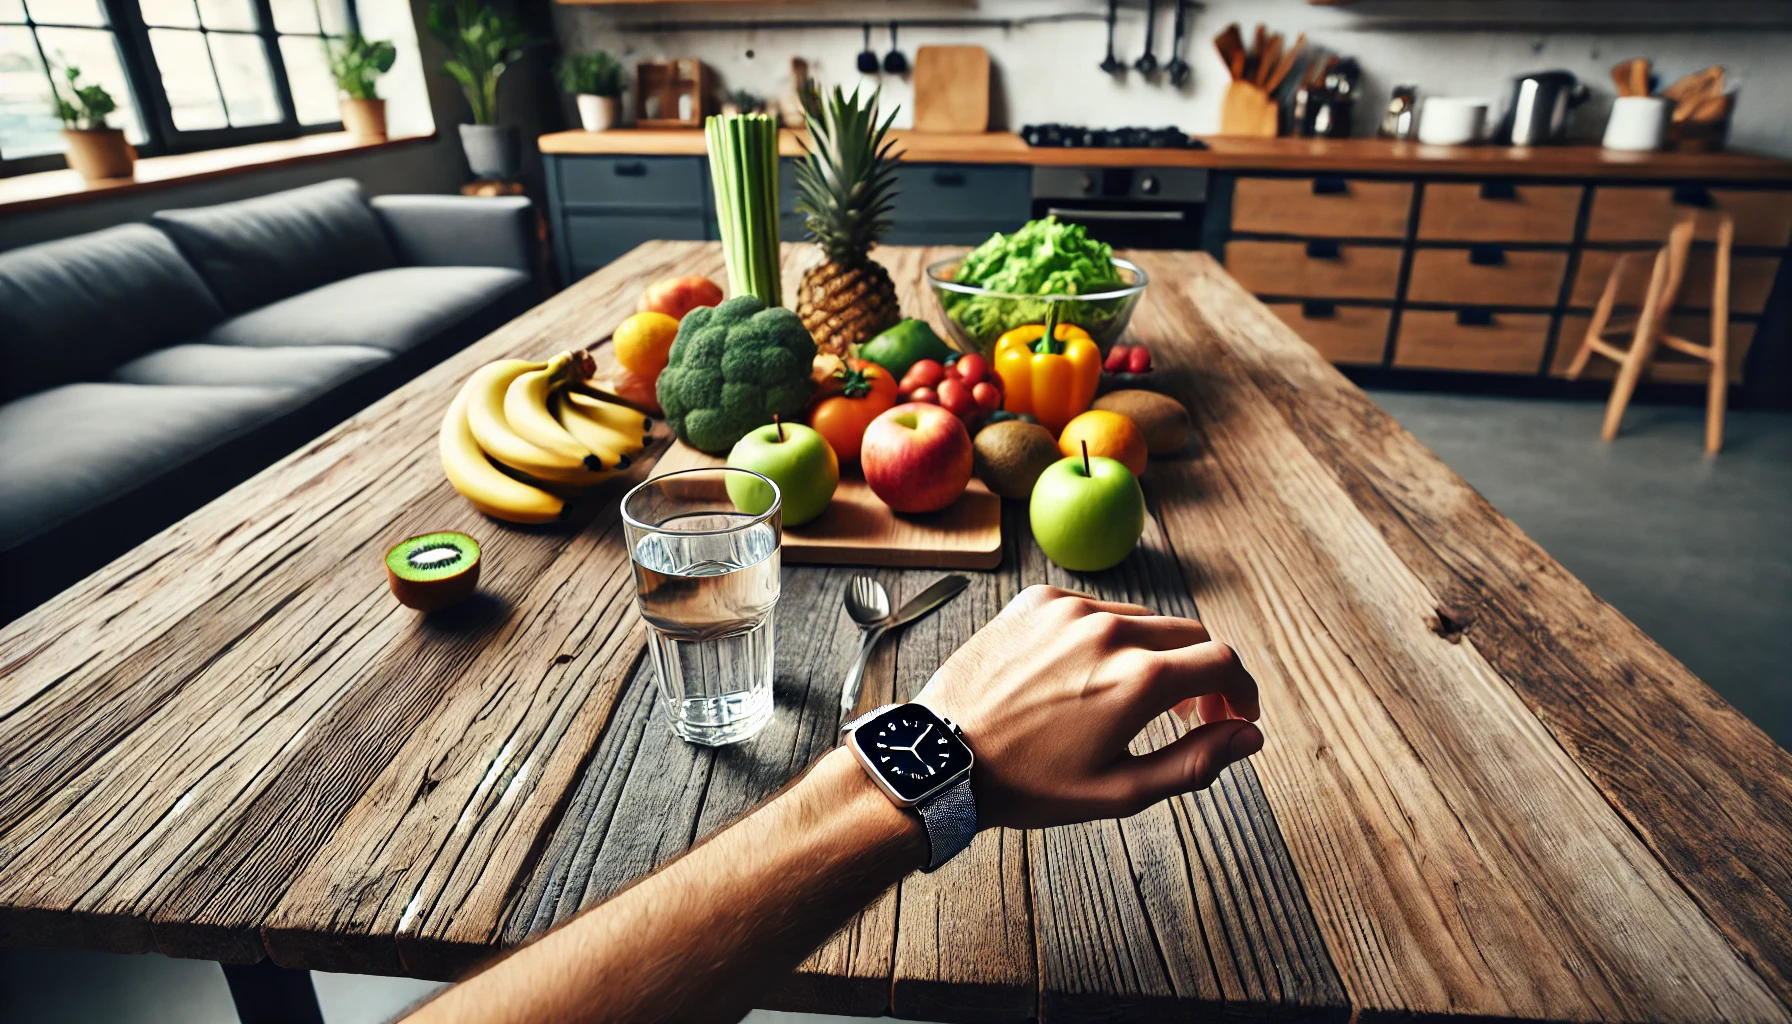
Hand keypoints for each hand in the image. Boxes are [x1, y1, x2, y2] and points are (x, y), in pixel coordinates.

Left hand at [916, 585, 1262, 829]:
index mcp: (1139, 678)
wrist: (942, 757)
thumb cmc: (1028, 784)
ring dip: (1155, 653)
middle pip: (1190, 634)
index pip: (1223, 662)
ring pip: (1142, 620)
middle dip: (1204, 673)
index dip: (1242, 690)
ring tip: (1136, 698)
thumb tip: (1249, 736)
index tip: (1238, 713)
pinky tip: (1086, 675)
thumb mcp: (1120, 791)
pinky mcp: (1037, 600)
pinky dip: (1106, 637)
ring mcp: (1070, 609)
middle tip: (1193, 714)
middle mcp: (1110, 630)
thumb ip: (1196, 762)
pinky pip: (1093, 609)